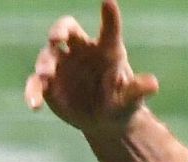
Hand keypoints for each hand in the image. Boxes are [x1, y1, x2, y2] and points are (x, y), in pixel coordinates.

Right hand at [24, 0, 158, 132]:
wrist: (105, 123)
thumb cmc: (122, 104)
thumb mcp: (130, 100)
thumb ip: (137, 90)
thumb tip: (154, 84)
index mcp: (105, 51)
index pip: (107, 31)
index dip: (109, 16)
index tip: (109, 1)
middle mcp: (80, 52)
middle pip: (66, 30)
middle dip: (59, 31)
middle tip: (57, 39)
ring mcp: (61, 66)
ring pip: (47, 56)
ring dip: (45, 64)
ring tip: (47, 75)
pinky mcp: (48, 84)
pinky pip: (36, 83)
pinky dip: (33, 92)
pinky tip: (34, 105)